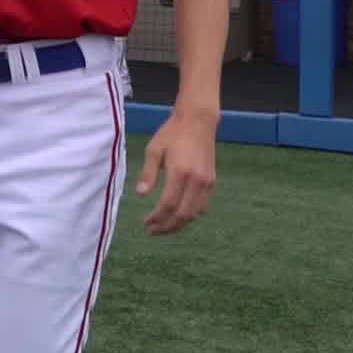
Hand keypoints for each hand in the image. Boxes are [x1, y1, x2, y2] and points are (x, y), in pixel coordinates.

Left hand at [137, 108, 217, 234]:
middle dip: (167, 227)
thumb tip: (140, 194)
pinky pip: (203, 206)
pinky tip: (178, 216)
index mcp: (180, 172)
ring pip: (195, 214)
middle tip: (152, 231)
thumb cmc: (172, 133)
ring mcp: (207, 182)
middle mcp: (197, 180)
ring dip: (179, 224)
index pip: (168, 204)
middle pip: (183, 214)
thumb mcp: (154, 149)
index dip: (157, 218)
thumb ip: (148, 173)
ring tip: (164, 227)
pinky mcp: (212, 182)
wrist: (198, 121)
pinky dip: (190, 215)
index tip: (146, 223)